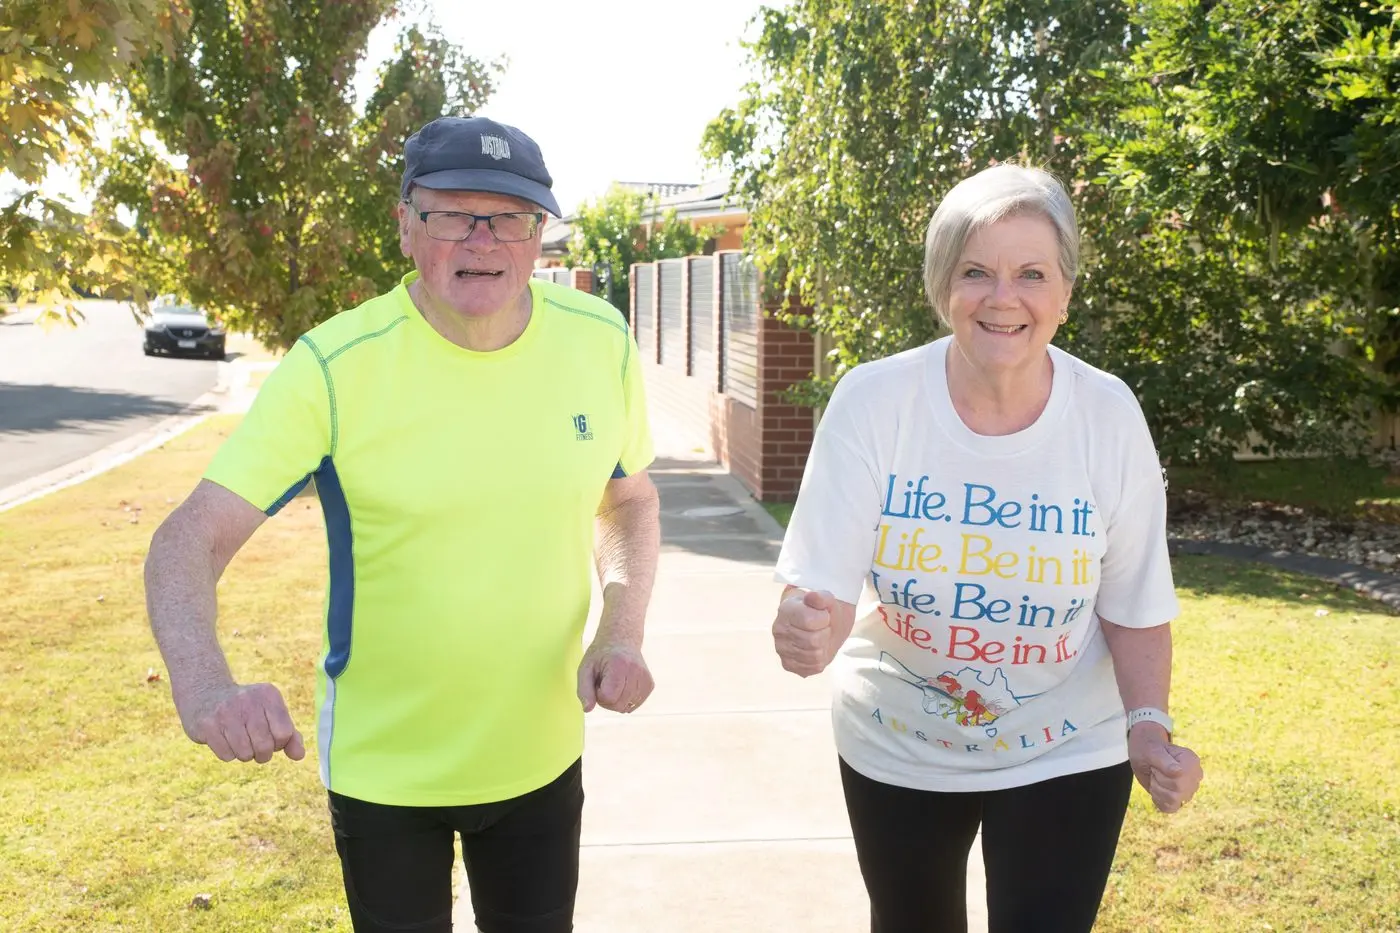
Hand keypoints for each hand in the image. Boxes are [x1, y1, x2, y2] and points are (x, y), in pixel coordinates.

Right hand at [178, 682, 304, 763]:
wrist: (206, 695)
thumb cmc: (248, 710)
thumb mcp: (271, 714)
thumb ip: (290, 735)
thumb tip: (299, 756)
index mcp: (268, 695)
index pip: (284, 733)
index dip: (279, 743)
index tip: (271, 738)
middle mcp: (248, 700)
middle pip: (265, 746)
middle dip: (262, 754)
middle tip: (255, 745)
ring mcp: (225, 711)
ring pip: (245, 754)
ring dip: (244, 755)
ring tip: (239, 741)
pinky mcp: (207, 725)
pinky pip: (226, 756)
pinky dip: (228, 754)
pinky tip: (223, 739)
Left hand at [577, 638, 652, 713]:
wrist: (620, 640)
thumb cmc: (600, 656)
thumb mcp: (585, 668)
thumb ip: (584, 689)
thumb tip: (587, 709)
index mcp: (619, 665)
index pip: (608, 697)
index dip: (598, 693)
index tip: (598, 681)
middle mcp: (636, 671)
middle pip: (618, 705)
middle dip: (606, 699)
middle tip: (604, 682)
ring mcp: (646, 678)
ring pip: (626, 708)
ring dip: (615, 700)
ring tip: (613, 683)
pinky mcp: (650, 685)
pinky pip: (633, 705)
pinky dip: (624, 700)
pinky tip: (622, 686)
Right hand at [773, 589, 835, 676]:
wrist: (819, 624)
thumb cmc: (822, 611)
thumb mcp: (827, 600)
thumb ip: (822, 597)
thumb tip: (813, 596)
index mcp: (786, 610)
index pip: (809, 621)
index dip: (824, 619)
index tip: (823, 615)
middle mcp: (779, 630)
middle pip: (813, 641)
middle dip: (825, 633)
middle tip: (822, 628)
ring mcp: (781, 648)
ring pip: (814, 655)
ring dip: (823, 647)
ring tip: (819, 637)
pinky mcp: (788, 664)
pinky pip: (812, 668)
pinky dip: (820, 659)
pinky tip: (816, 649)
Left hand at [1128, 724, 1202, 813]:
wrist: (1145, 753)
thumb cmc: (1149, 750)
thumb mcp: (1151, 752)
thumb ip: (1164, 762)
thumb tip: (1179, 772)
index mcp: (1192, 761)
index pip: (1179, 780)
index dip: (1161, 775)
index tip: (1157, 764)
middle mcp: (1195, 776)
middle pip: (1177, 791)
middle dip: (1158, 781)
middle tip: (1155, 770)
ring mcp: (1190, 789)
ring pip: (1173, 801)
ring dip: (1157, 790)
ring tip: (1156, 778)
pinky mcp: (1180, 799)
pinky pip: (1170, 808)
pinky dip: (1158, 800)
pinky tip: (1157, 789)